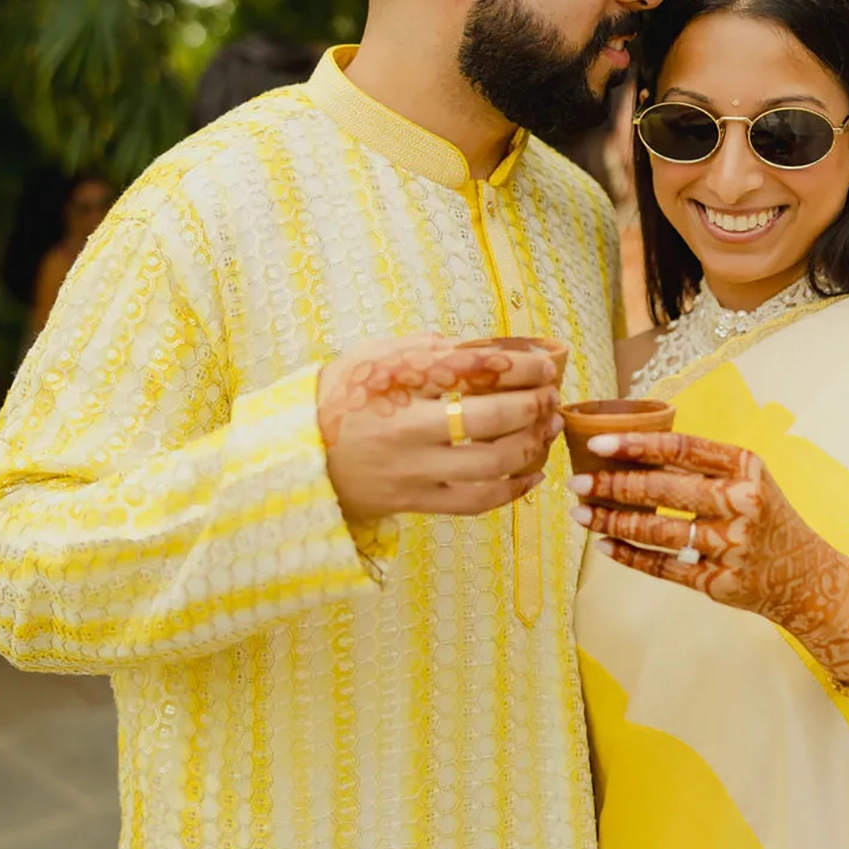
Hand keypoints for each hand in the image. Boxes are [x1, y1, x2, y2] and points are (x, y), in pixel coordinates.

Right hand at [318, 335, 561, 519]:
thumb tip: (486, 347)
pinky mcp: (415, 500)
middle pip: (491, 417)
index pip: (475, 369)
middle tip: (552, 395)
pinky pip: (476, 501)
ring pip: (492, 463)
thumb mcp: (374, 356)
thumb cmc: (341, 396)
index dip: (521, 366)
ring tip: (549, 429)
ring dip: (532, 445)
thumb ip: (428, 349)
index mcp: (398, 381)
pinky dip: (513, 489)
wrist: (296, 454)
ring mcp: (413, 469)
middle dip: (534, 404)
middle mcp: (407, 427)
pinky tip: (532, 473)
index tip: (545, 363)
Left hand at [568, 429, 848, 681]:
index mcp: (746, 467)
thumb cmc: (766, 517)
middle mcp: (742, 503)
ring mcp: (731, 545)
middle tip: (576, 483)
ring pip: (657, 531)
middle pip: (663, 489)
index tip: (598, 444)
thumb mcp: (748, 479)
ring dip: (611, 522)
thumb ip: (701, 465)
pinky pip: (664, 567)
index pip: (681, 447)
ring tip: (580, 515)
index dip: (636, 444)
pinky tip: (604, 547)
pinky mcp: (720, 581)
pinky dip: (630, 557)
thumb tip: (632, 447)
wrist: (806, 576)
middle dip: (612, 485)